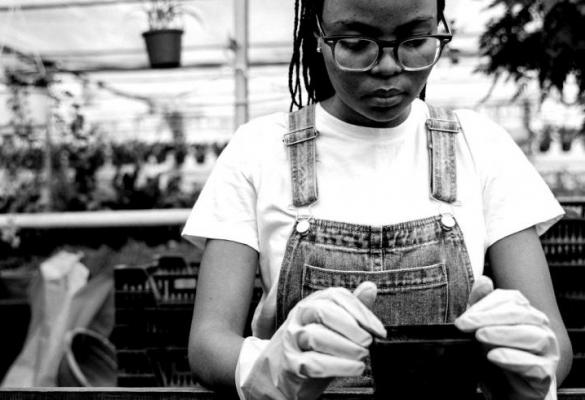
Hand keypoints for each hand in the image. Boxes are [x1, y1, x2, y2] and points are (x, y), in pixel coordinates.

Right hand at [241, 282, 385, 399]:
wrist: (280, 373)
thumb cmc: (314, 346)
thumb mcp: (332, 324)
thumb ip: (351, 308)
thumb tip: (371, 287)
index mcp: (312, 303)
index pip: (336, 296)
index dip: (361, 311)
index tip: (379, 330)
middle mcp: (299, 317)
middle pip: (323, 311)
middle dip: (350, 327)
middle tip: (368, 342)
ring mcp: (292, 339)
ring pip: (316, 336)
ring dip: (345, 347)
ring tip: (362, 357)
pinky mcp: (291, 363)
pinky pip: (312, 363)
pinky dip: (338, 367)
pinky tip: (354, 368)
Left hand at [455, 276, 558, 399]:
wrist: (504, 390)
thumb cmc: (493, 355)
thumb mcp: (480, 329)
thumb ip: (480, 305)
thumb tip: (483, 280)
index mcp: (525, 312)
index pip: (510, 299)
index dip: (485, 305)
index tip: (462, 318)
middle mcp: (540, 327)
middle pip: (520, 314)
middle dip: (489, 318)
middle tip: (465, 325)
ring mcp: (547, 351)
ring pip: (532, 336)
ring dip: (502, 335)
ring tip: (480, 338)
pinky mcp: (546, 374)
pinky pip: (535, 364)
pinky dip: (513, 358)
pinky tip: (494, 357)